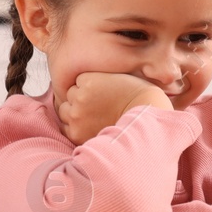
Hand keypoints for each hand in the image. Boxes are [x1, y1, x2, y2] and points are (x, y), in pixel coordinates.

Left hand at [57, 72, 171, 145]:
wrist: (147, 122)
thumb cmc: (140, 99)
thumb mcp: (120, 77)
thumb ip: (101, 78)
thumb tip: (87, 83)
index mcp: (88, 80)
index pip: (79, 81)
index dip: (91, 87)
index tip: (106, 92)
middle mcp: (79, 97)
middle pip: (70, 95)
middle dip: (81, 99)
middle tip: (102, 105)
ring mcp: (76, 116)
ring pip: (65, 111)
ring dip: (76, 113)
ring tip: (97, 117)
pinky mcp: (76, 133)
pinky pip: (67, 128)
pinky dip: (76, 128)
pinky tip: (93, 127)